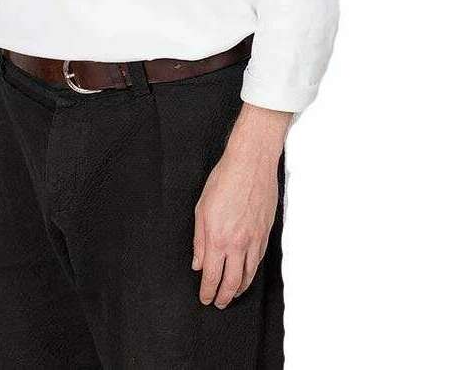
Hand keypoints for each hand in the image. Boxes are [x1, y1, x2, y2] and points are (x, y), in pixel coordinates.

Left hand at [191, 136, 282, 308]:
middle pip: (232, 283)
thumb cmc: (224, 179)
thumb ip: (199, 240)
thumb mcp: (201, 208)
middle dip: (224, 297)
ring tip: (232, 293)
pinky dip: (251, 272)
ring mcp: (254, 240)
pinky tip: (246, 273)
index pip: (212, 276)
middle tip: (218, 302)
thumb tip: (198, 263)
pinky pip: (258, 260)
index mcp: (217, 238)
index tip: (205, 298)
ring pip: (249, 275)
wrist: (251, 163)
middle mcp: (237, 243)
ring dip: (239, 289)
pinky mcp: (266, 233)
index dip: (208, 292)